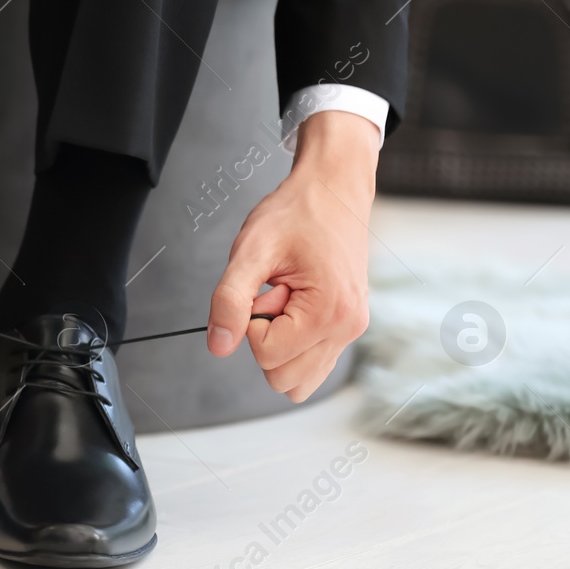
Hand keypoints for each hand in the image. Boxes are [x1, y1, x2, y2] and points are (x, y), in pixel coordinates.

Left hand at [206, 110, 377, 401]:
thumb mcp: (251, 250)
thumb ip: (229, 300)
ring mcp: (351, 329)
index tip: (264, 287)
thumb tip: (218, 345)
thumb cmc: (298, 212)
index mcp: (330, 312)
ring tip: (285, 294)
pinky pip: (311, 360)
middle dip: (266, 336)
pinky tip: (295, 300)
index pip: (268, 356)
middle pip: (283, 378)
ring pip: (299, 378)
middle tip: (274, 290)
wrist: (332, 190)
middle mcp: (348, 328)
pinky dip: (294, 339)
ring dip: (280, 341)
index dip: (251, 322)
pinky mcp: (347, 325)